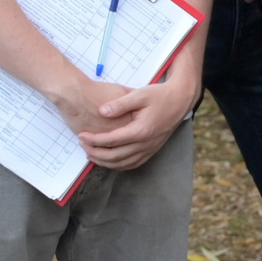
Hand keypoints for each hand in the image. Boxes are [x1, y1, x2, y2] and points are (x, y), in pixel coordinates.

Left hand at [75, 69, 196, 171]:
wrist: (180, 100)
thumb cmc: (159, 95)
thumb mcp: (139, 94)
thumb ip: (119, 104)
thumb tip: (101, 111)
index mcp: (141, 130)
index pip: (111, 140)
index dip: (94, 139)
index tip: (81, 135)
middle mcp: (145, 144)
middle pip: (115, 156)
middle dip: (95, 153)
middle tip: (82, 145)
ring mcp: (150, 149)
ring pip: (123, 164)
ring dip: (105, 162)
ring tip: (91, 154)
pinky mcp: (152, 150)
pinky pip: (132, 164)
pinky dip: (118, 165)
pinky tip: (109, 160)